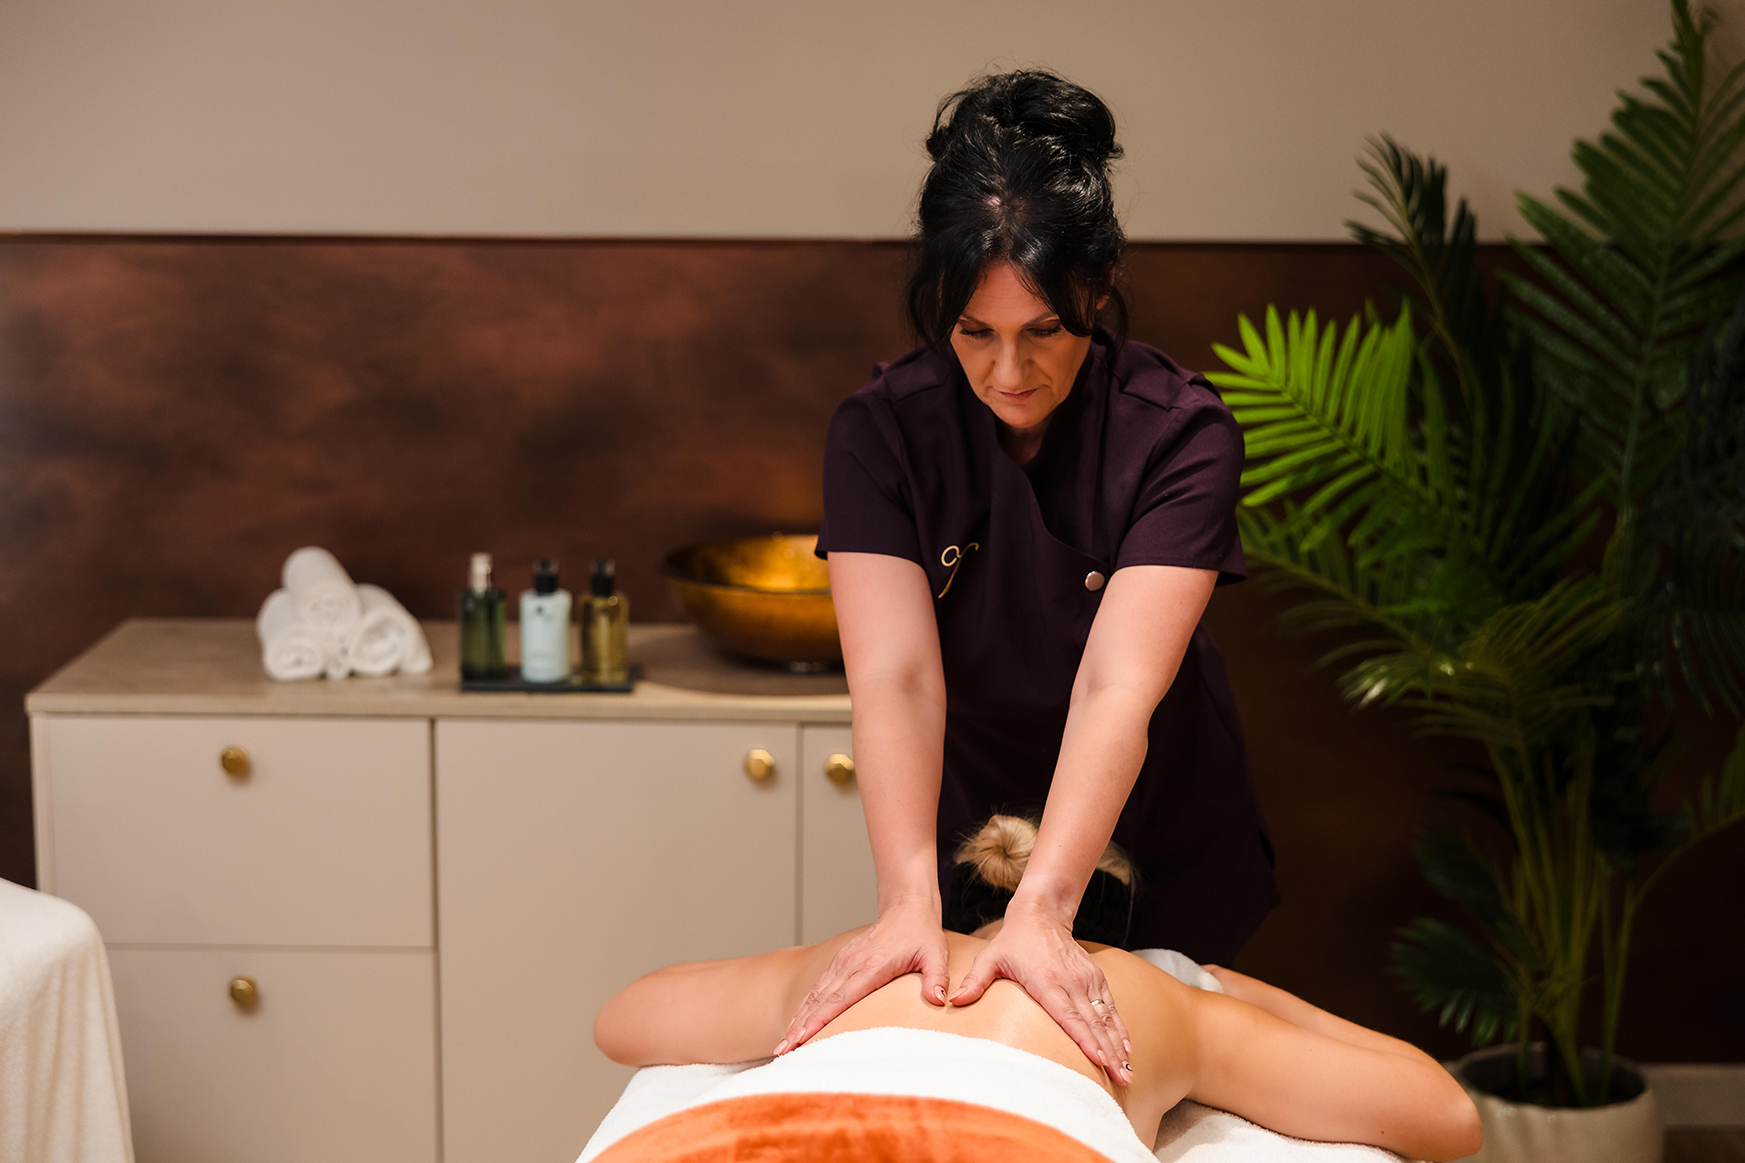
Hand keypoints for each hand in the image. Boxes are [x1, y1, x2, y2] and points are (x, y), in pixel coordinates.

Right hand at [778, 898, 949, 1054]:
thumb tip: (940, 1000)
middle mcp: (850, 964)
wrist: (906, 908)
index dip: (819, 1020)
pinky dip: (805, 1007)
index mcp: (871, 965)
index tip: (802, 1038)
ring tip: (784, 1045)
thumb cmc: (921, 933)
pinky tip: (797, 1023)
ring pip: (814, 995)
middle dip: (800, 1027)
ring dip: (798, 1020)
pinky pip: (818, 988)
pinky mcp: (841, 963)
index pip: (841, 998)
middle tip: (784, 1052)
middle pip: (820, 1001)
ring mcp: (843, 962)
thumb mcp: (935, 954)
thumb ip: (937, 978)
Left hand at [949, 900, 1132, 1084]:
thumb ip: (975, 982)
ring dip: (1117, 1044)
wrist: (1042, 912)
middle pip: (1092, 1022)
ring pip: (1105, 1017)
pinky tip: (1125, 1047)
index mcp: (1047, 980)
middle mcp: (1071, 981)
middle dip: (1108, 1052)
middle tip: (1121, 1077)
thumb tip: (953, 1002)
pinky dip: (1119, 1028)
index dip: (1084, 1039)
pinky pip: (1110, 1007)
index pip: (1069, 1015)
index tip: (1098, 1060)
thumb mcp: (990, 958)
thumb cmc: (1013, 940)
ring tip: (1126, 1070)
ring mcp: (1086, 978)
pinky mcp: (1094, 976)